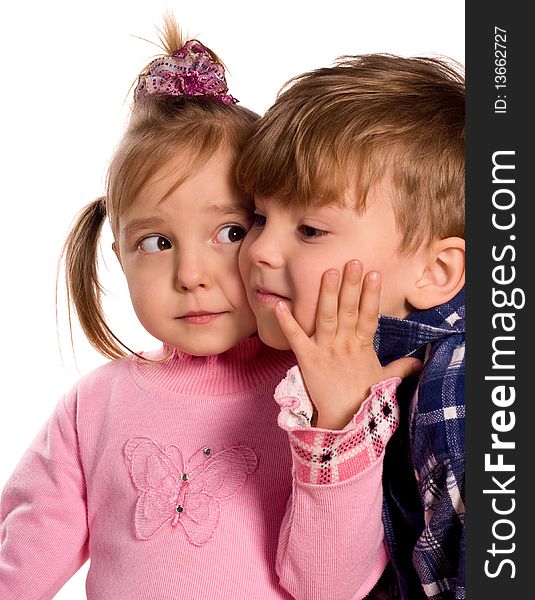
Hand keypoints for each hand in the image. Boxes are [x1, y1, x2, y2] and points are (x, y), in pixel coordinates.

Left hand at [274, 260, 421, 429]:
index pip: (370, 316)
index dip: (371, 295)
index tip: (373, 274)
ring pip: (327, 317)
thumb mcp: (383, 379)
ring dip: (327, 294)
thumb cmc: (364, 399)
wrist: (344, 422)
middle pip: (349, 310)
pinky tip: (279, 305)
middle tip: (351, 262)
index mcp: (363, 346)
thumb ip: (400, 367)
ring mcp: (326, 350)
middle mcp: (345, 344)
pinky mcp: (307, 360)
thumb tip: (419, 361)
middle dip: (350, 285)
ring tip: (328, 271)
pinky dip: (287, 322)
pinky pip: (296, 338)